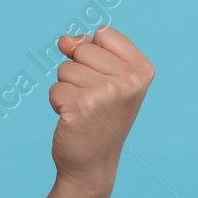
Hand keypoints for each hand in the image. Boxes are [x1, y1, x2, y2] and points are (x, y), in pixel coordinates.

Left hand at [48, 25, 154, 194]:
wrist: (93, 163)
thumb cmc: (100, 117)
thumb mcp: (106, 78)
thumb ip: (88, 49)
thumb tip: (65, 41)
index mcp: (142, 69)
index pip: (104, 34)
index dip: (95, 55)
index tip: (105, 81)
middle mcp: (129, 80)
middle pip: (82, 49)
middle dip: (78, 72)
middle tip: (93, 99)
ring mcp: (106, 93)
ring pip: (65, 68)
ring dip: (67, 88)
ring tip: (84, 110)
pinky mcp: (81, 106)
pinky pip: (54, 88)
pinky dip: (57, 103)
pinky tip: (73, 119)